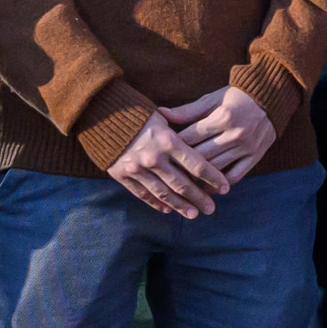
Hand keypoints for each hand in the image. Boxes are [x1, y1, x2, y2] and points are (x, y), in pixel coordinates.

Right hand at [105, 110, 231, 218]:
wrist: (101, 114)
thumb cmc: (138, 113)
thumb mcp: (163, 119)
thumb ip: (181, 136)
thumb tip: (203, 150)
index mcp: (168, 141)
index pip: (197, 165)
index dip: (213, 178)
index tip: (225, 188)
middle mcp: (154, 157)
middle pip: (183, 184)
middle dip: (200, 198)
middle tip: (212, 209)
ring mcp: (137, 168)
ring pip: (164, 193)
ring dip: (180, 206)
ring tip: (193, 214)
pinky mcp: (123, 175)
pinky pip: (143, 193)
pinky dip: (156, 203)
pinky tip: (167, 209)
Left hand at [167, 82, 279, 173]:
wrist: (271, 98)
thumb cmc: (236, 97)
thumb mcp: (212, 99)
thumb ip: (187, 111)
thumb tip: (161, 113)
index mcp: (222, 117)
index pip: (190, 137)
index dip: (173, 146)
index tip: (160, 153)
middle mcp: (234, 134)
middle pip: (201, 156)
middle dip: (182, 165)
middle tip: (166, 173)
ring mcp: (246, 147)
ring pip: (215, 169)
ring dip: (198, 178)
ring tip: (182, 183)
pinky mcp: (255, 156)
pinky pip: (235, 176)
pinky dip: (220, 184)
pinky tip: (207, 187)